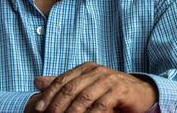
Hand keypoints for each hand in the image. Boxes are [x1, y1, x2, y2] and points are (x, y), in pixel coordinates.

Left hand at [28, 62, 157, 112]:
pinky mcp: (120, 90)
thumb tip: (36, 81)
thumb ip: (63, 84)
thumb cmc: (110, 90)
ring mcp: (109, 79)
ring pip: (84, 98)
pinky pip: (100, 105)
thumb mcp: (85, 85)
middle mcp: (97, 70)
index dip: (48, 95)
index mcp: (86, 68)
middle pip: (70, 89)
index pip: (62, 80)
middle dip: (57, 106)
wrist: (140, 93)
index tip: (39, 109)